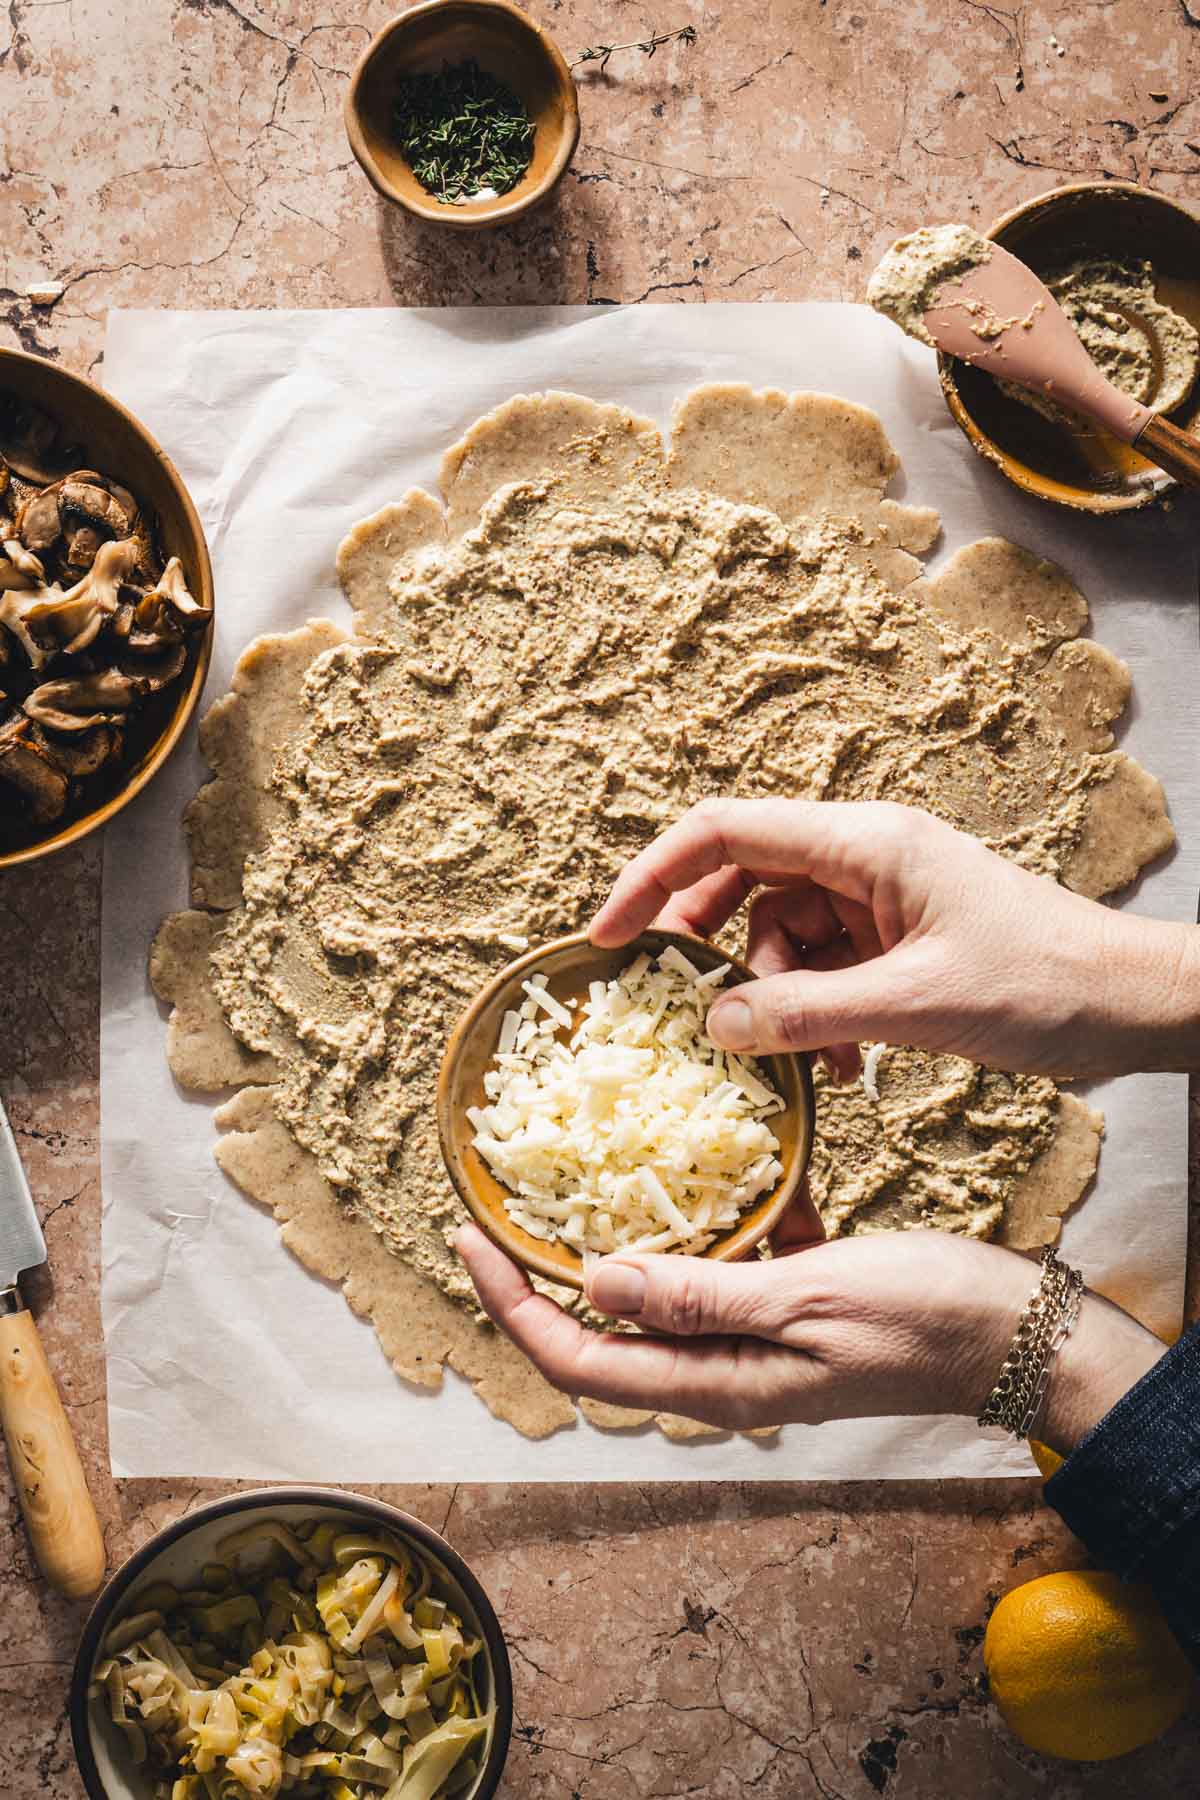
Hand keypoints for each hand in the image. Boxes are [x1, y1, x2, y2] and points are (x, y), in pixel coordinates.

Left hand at [456, 1217, 1163, 1450]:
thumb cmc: (921, 1318)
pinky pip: (720, 1263)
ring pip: (655, 1292)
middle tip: (501, 1204)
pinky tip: (700, 1167)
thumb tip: (595, 1282)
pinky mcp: (786, 1302)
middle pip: (601, 1331)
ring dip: (615, 1241)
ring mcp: (752, 1336)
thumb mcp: (806, 1298)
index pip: (579, 1359)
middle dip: (542, 1274)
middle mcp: (720, 1369)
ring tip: (574, 1174)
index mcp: (715, 1383)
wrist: (1016, 1330)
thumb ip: (698, 1295)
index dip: (515, 1305)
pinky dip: (699, 1220)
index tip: (471, 1239)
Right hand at [589, 797, 1199, 1079]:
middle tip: (687, 1015)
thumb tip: (712, 1024)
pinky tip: (844, 1066)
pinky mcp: (894, 937)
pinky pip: (822, 969)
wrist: (1131, 1002)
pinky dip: (816, 1016)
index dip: (653, 877)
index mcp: (864, 843)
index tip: (606, 937)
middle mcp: (862, 856)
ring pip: (779, 936)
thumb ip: (807, 1014)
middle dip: (711, 952)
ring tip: (812, 1063)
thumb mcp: (915, 1006)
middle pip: (743, 882)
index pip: (725, 832)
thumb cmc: (1044, 984)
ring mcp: (878, 897)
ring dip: (778, 1002)